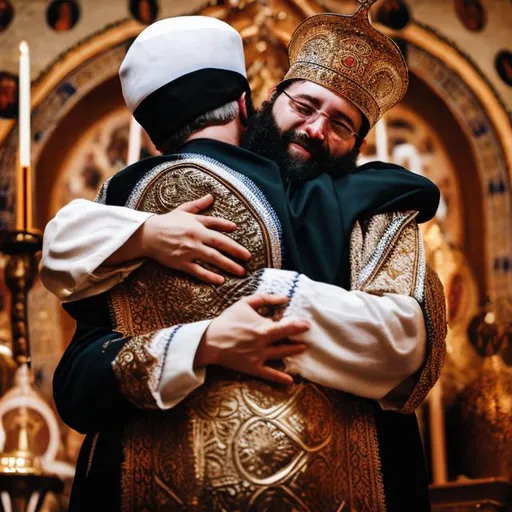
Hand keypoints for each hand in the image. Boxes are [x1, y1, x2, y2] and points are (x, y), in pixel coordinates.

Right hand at [141, 194, 250, 283]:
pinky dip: (209, 276)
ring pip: (212, 259)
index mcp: (197, 225)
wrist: (147, 235)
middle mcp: (195, 238)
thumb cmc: (166, 222)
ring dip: (228, 265)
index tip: (237, 230)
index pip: (216, 226)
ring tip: (241, 272)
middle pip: (220, 244)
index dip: (227, 227)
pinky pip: (198, 271)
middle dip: (236, 251)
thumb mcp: (183, 211)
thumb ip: (199, 205)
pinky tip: (220, 280)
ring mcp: (189, 251)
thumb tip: (211, 196)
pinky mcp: (181, 263)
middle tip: (248, 257)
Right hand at [194, 294, 309, 384]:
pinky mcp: (253, 367)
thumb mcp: (245, 303)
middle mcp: (263, 342)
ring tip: (303, 348)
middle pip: (286, 340)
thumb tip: (284, 298)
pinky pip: (269, 374)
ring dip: (293, 352)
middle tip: (309, 334)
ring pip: (281, 355)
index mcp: (262, 327)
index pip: (286, 326)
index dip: (299, 325)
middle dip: (299, 337)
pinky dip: (280, 378)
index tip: (307, 324)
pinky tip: (290, 380)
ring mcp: (259, 356)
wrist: (210, 340)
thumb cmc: (228, 320)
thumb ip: (265, 299)